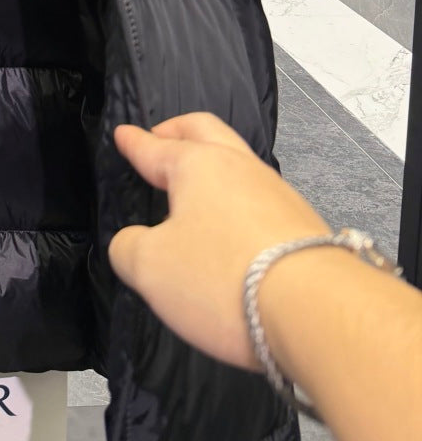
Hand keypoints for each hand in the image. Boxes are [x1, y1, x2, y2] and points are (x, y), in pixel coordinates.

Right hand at [108, 111, 330, 370]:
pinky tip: (235, 224)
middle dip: (178, 130)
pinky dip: (239, 198)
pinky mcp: (304, 224)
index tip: (123, 134)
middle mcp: (239, 167)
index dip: (135, 143)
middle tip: (161, 136)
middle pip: (206, 131)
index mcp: (197, 165)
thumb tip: (133, 242)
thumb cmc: (221, 277)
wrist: (317, 310)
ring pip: (239, 162)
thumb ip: (128, 248)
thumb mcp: (150, 268)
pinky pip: (261, 197)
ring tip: (198, 184)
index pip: (156, 148)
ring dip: (214, 164)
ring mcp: (277, 193)